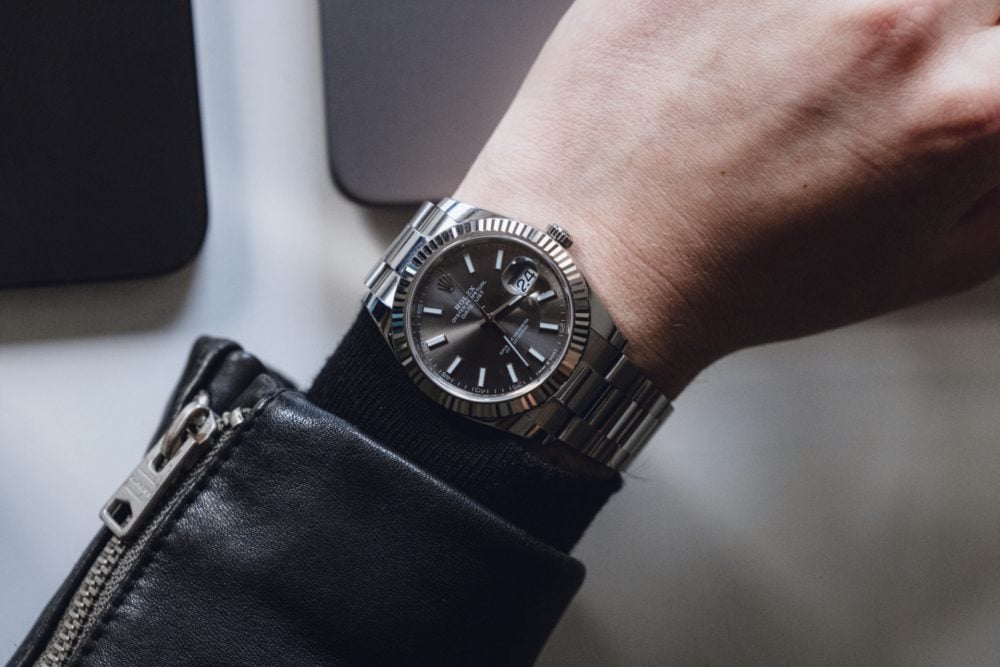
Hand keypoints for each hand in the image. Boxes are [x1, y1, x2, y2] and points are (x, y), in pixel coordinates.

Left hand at [456, 0, 999, 396]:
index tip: (967, 74)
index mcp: (970, 105)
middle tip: (875, 68)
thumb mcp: (928, 264)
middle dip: (946, 24)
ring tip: (799, 62)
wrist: (598, 260)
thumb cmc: (737, 277)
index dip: (987, 61)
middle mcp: (899, 15)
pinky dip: (767, 7)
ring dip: (852, 13)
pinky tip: (749, 41)